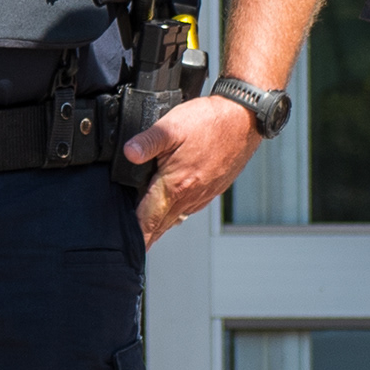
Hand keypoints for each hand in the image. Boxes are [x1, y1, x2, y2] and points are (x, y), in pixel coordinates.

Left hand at [123, 93, 257, 244]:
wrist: (244, 120)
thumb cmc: (210, 122)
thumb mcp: (172, 126)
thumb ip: (148, 141)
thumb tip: (129, 152)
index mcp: (176, 185)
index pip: (148, 220)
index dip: (135, 236)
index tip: (126, 249)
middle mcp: (190, 196)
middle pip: (160, 225)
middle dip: (145, 238)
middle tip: (130, 250)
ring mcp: (202, 195)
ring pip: (174, 218)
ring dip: (158, 227)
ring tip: (144, 235)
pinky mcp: (211, 189)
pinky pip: (188, 208)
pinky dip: (173, 214)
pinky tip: (166, 211)